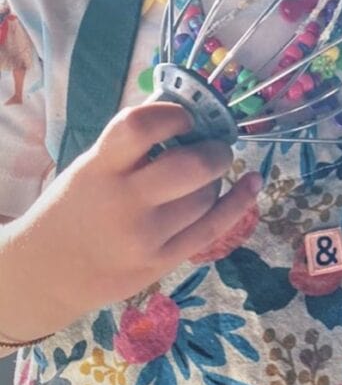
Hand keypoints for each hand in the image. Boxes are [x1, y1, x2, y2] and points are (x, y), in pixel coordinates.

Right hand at [0, 104, 260, 338]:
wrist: (46, 273)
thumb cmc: (75, 207)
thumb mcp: (92, 167)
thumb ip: (133, 145)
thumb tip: (188, 111)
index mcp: (101, 168)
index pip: (141, 127)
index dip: (173, 115)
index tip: (184, 119)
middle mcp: (124, 203)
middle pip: (191, 167)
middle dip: (214, 150)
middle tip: (214, 147)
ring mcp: (145, 237)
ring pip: (206, 197)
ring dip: (216, 179)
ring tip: (205, 176)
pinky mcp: (162, 263)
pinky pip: (213, 229)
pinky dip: (240, 201)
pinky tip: (252, 182)